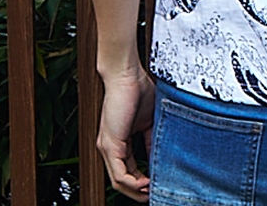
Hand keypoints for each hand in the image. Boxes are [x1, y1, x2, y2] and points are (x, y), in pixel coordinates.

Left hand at [96, 68, 155, 201]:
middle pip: (122, 182)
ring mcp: (107, 147)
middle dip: (139, 192)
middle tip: (155, 193)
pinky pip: (118, 174)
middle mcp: (109, 148)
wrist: (126, 74)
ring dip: (136, 191)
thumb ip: (152, 139)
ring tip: (151, 191)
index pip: (129, 170)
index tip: (158, 183)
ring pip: (119, 182)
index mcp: (119, 142)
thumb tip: (159, 156)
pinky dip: (133, 183)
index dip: (143, 181)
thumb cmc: (137, 90)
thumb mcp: (149, 120)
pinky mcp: (109, 144)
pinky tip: (146, 182)